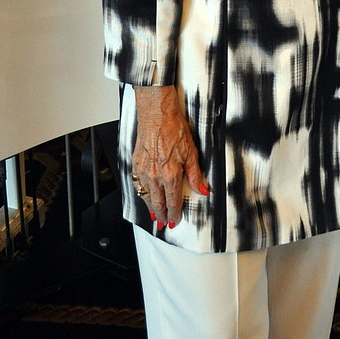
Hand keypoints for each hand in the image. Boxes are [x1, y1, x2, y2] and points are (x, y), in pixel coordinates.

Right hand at [131, 85, 209, 229]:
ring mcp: (144, 170)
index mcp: (171, 175)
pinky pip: (137, 184)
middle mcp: (155, 176)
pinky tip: (144, 194)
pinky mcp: (136, 162)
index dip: (175, 214)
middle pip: (157, 203)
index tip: (176, 220)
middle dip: (161, 215)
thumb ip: (195, 175)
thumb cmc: (173, 128)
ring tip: (154, 214)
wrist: (156, 114)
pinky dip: (141, 193)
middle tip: (163, 223)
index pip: (173, 202)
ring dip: (150, 206)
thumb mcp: (191, 152)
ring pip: (146, 195)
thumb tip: (203, 189)